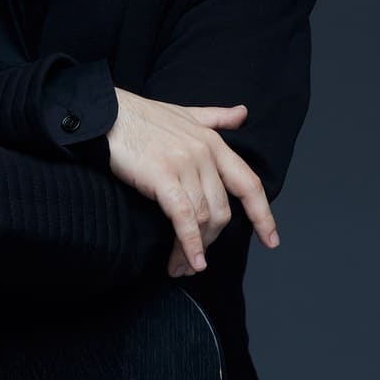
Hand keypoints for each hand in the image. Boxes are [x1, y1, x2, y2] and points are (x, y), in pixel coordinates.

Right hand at [106, 89, 279, 277]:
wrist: (108, 114)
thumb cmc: (143, 116)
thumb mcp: (186, 113)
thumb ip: (216, 117)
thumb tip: (243, 113)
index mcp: (214, 143)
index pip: (249, 184)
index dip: (263, 215)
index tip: (271, 240)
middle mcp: (205, 154)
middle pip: (222, 210)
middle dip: (212, 241)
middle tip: (196, 262)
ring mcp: (185, 165)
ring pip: (203, 218)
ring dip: (195, 249)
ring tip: (180, 267)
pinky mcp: (163, 176)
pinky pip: (184, 217)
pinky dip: (190, 243)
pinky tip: (190, 261)